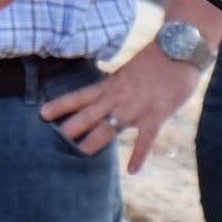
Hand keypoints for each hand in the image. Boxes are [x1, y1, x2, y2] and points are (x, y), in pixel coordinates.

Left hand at [41, 43, 200, 173]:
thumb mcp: (128, 70)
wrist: (179, 49)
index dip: (60, 105)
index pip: (80, 96)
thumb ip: (117, 85)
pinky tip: (132, 171)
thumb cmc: (156, 59)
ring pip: (109, 128)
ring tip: (79, 155)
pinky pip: (145, 140)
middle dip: (70, 128)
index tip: (42, 114)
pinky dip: (139, 156)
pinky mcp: (156, 116)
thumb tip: (105, 96)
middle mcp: (118, 97)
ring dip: (94, 142)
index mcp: (111, 84)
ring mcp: (136, 108)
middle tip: (54, 140)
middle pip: (88, 115)